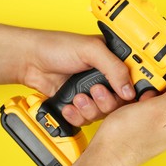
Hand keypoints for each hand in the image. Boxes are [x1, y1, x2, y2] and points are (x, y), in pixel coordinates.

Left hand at [0, 20, 134, 125]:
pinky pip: (87, 119)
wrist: (30, 61)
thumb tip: (130, 89)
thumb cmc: (56, 46)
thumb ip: (114, 67)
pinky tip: (70, 106)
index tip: (130, 97)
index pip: (135, 80)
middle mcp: (105, 78)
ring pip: (104, 113)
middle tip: (95, 91)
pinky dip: (78, 115)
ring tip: (78, 98)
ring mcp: (92, 93)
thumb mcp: (90, 50)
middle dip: (107, 101)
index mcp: (113, 60)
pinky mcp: (79, 105)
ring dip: (91, 108)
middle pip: (121, 102)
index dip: (136, 91)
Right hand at [32, 75, 165, 165]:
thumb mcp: (158, 109)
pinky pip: (147, 108)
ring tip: (138, 98)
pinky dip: (139, 102)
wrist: (105, 155)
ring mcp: (160, 127)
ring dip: (148, 94)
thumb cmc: (128, 138)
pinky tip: (130, 104)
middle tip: (151, 88)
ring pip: (160, 100)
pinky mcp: (147, 127)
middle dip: (164, 87)